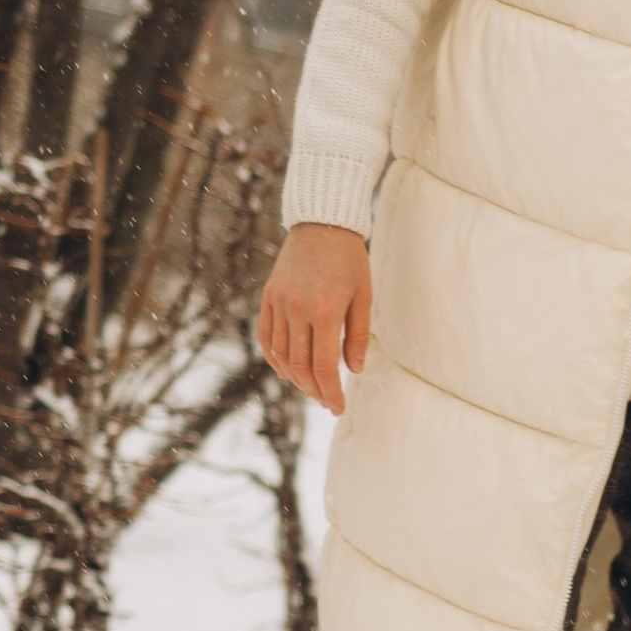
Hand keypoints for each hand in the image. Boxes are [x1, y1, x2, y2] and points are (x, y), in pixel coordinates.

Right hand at [258, 222, 371, 415]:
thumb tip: (353, 370)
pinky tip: (286, 371)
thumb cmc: (351, 260)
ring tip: (311, 389)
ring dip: (295, 378)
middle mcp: (297, 309)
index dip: (330, 392)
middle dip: (314, 390)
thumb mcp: (364, 296)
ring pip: (281, 355)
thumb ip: (357, 335)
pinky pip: (266, 336)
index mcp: (325, 311)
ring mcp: (279, 303)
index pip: (323, 366)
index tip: (338, 408)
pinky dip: (274, 358)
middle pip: (300, 366)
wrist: (322, 223)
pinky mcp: (268, 296)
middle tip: (327, 401)